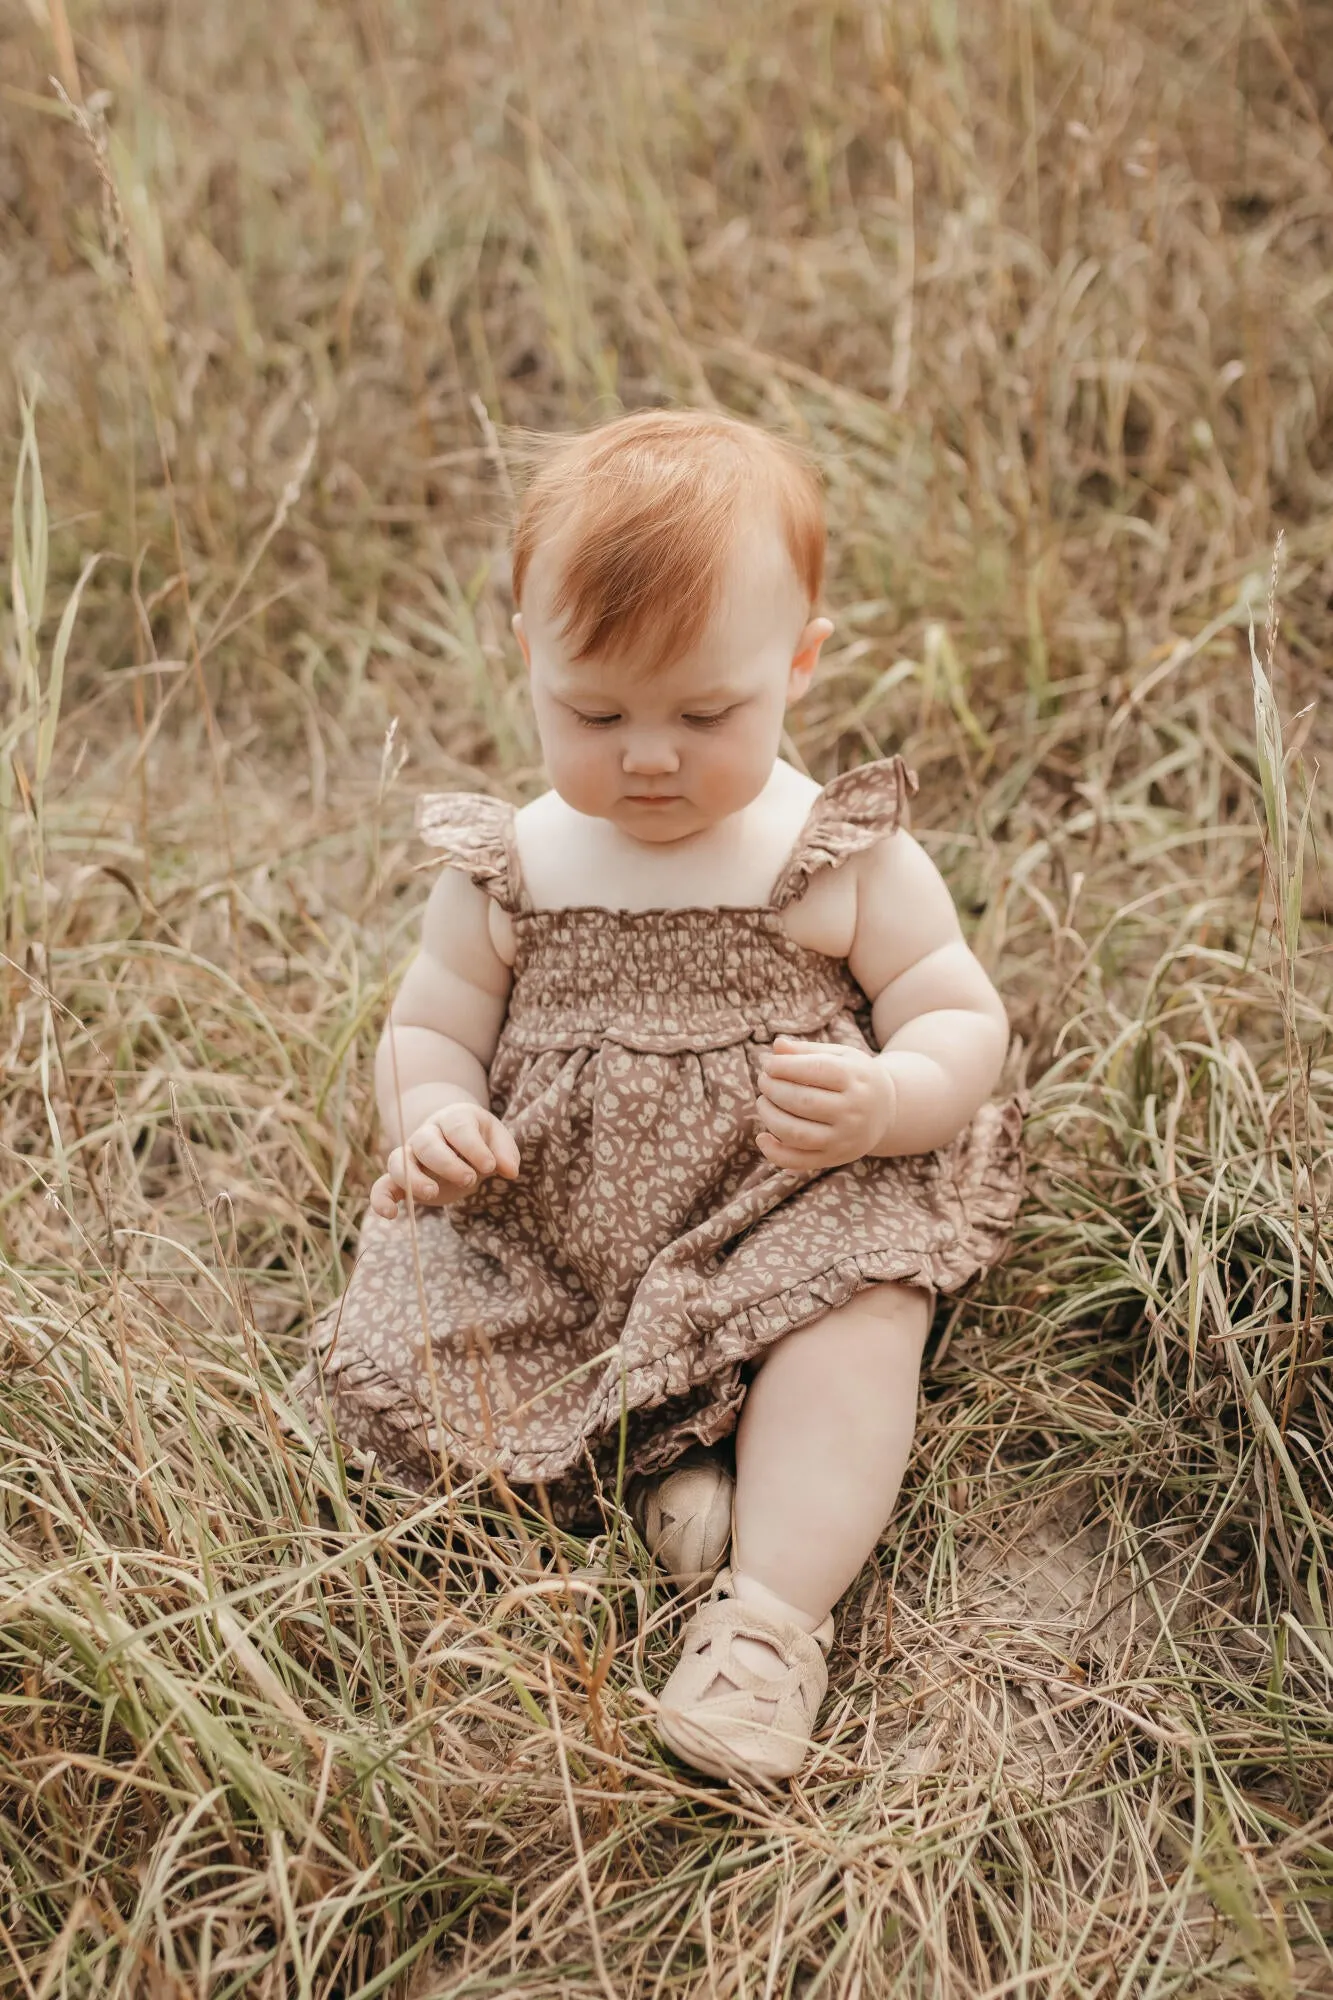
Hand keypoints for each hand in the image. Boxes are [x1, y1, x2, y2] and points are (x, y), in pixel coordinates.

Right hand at [370, 1102, 519, 1218]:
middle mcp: (427, 1134)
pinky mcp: (401, 1179)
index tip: (490, 1167)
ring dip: (413, 1178)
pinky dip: (380, 1199)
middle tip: (469, 1180)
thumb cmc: (480, 1140)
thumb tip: (510, 1171)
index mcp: (453, 1119)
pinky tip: (390, 1215)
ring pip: (399, 1161)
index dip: (473, 1147)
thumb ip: (505, 1153)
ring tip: (432, 1194)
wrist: (456, 1141)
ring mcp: (411, 1155)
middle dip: (447, 1163)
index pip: (458, 1128)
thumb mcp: (497, 1140)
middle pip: (427, 1143)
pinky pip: (382, 1185)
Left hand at [753, 1035, 895, 1172]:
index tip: (768, 1064)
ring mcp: (843, 1138)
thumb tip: (776, 1046)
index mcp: (855, 1079)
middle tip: (763, 1081)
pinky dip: (774, 1153)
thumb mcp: (840, 1056)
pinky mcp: (834, 1158)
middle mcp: (852, 1111)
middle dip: (773, 1089)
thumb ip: (807, 1051)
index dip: (785, 1066)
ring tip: (763, 1102)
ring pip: (797, 1134)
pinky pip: (798, 1161)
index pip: (816, 1070)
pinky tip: (762, 1137)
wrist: (887, 1111)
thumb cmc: (854, 1077)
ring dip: (770, 1117)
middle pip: (803, 1102)